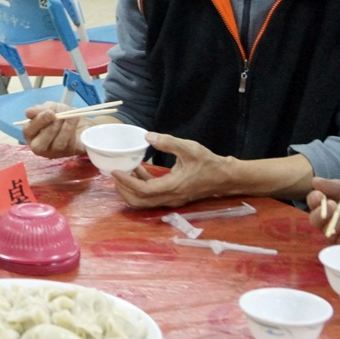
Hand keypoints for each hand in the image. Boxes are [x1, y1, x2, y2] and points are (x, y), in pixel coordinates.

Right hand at [22, 102, 94, 158]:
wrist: (80, 119)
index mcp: (32, 134)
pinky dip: (73, 131)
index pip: (28, 131)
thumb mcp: (50, 108)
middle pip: (39, 145)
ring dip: (65, 128)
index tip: (50, 112)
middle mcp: (40, 147)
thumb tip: (28, 112)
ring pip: (57, 145)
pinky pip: (70, 145)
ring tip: (70, 116)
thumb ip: (39, 110)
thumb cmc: (61, 114)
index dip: (38, 121)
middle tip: (59, 117)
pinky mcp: (69, 153)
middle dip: (51, 129)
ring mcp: (55, 153)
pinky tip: (75, 121)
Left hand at [111, 132, 228, 208]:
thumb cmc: (208, 163)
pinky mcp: (173, 197)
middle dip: (124, 191)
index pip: (143, 190)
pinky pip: (152, 197)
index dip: (127, 183)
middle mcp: (170, 198)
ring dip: (131, 190)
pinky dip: (142, 187)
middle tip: (114, 176)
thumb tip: (147, 136)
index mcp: (172, 187)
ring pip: (145, 201)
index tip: (115, 172)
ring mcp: (171, 200)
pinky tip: (139, 171)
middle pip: (139, 202)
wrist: (225, 177)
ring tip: (124, 172)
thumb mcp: (189, 148)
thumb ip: (168, 142)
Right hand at [306, 176, 339, 247]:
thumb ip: (338, 186)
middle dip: (320, 213)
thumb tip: (314, 181)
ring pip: (326, 232)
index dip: (314, 200)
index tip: (320, 196)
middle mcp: (332, 220)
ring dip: (334, 224)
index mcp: (332, 204)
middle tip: (332, 207)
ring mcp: (339, 234)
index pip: (314, 202)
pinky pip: (339, 244)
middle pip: (315, 219)